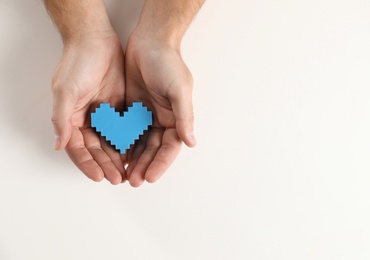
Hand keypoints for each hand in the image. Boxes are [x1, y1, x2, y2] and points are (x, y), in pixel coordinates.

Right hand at [51, 32, 125, 183]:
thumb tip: (59, 144)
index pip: (79, 148)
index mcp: (71, 119)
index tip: (99, 177)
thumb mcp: (66, 91)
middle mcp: (87, 120)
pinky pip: (125, 129)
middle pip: (97, 149)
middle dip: (107, 165)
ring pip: (112, 142)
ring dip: (119, 157)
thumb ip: (62, 118)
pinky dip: (129, 141)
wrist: (97, 40)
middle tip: (119, 179)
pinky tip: (137, 153)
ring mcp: (104, 115)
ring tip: (129, 172)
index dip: (88, 164)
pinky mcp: (120, 108)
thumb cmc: (78, 63)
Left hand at [124, 32, 196, 186]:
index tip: (150, 177)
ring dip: (132, 159)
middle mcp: (162, 120)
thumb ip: (184, 117)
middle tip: (133, 181)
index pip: (170, 147)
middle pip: (153, 150)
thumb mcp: (179, 90)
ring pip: (139, 144)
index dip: (161, 163)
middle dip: (144, 166)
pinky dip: (121, 144)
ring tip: (123, 174)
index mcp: (176, 118)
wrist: (149, 41)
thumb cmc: (168, 63)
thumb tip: (191, 142)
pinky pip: (125, 131)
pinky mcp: (131, 109)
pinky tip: (114, 155)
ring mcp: (145, 116)